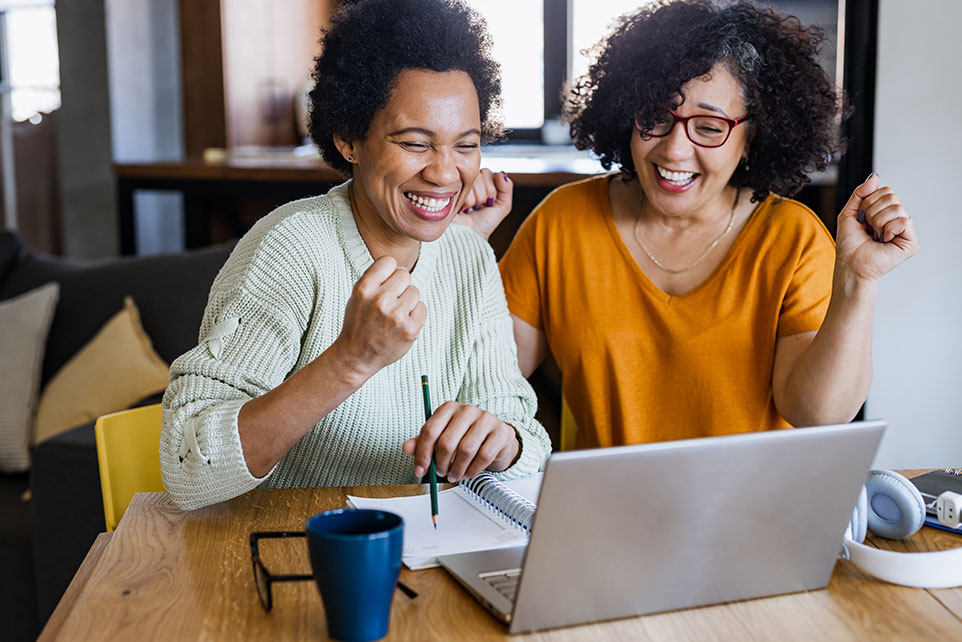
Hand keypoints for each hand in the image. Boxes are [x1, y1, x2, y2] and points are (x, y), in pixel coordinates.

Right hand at [331, 256, 426, 378]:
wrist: (357, 356)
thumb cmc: (359, 322)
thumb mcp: (357, 295)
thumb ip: (376, 278)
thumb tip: (402, 268)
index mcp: (364, 288)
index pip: (389, 261)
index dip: (388, 272)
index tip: (384, 284)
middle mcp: (380, 300)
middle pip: (404, 275)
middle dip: (399, 287)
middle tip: (389, 304)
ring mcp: (396, 315)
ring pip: (415, 291)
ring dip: (408, 302)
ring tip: (393, 316)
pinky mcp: (410, 329)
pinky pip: (422, 307)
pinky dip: (415, 315)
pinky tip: (401, 324)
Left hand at [402, 401, 519, 482]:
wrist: (496, 437)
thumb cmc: (465, 436)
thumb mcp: (442, 436)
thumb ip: (423, 442)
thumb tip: (407, 448)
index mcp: (449, 408)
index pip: (430, 430)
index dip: (422, 454)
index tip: (420, 470)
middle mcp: (467, 410)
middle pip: (447, 442)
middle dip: (440, 464)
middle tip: (440, 473)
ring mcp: (486, 420)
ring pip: (466, 451)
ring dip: (456, 469)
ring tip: (454, 475)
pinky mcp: (500, 432)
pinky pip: (484, 456)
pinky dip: (473, 470)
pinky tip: (468, 473)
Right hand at [453, 168, 512, 240]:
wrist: (469, 236)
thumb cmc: (484, 223)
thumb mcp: (503, 206)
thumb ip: (507, 188)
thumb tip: (501, 174)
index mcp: (481, 181)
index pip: (488, 173)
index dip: (491, 190)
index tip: (488, 202)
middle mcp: (468, 180)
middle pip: (480, 176)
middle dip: (483, 196)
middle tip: (478, 206)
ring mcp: (457, 185)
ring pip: (471, 183)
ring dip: (473, 201)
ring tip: (469, 208)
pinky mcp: (448, 191)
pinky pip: (462, 190)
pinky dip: (465, 203)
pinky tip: (462, 208)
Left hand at [835, 173, 918, 283]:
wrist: (850, 265)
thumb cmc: (849, 244)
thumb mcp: (849, 213)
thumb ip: (860, 193)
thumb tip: (875, 177)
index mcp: (886, 213)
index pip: (885, 190)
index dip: (868, 202)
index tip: (862, 219)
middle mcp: (898, 220)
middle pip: (892, 196)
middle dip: (872, 211)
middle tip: (868, 228)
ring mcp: (906, 231)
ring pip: (897, 207)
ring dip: (878, 221)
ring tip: (875, 235)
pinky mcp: (911, 242)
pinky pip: (903, 221)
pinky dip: (888, 229)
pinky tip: (884, 241)